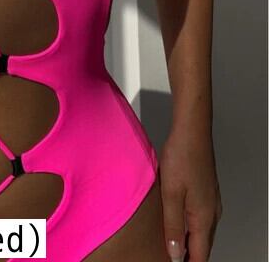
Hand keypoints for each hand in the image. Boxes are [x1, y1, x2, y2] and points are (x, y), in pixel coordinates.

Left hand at [159, 129, 221, 260]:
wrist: (192, 131)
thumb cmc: (182, 157)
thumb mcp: (171, 194)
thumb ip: (173, 225)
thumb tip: (175, 253)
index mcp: (205, 217)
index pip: (199, 254)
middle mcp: (212, 212)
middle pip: (202, 244)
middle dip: (188, 254)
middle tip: (169, 257)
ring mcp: (211, 201)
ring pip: (200, 230)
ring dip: (187, 240)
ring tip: (169, 245)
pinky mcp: (206, 191)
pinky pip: (199, 216)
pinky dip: (188, 225)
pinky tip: (175, 221)